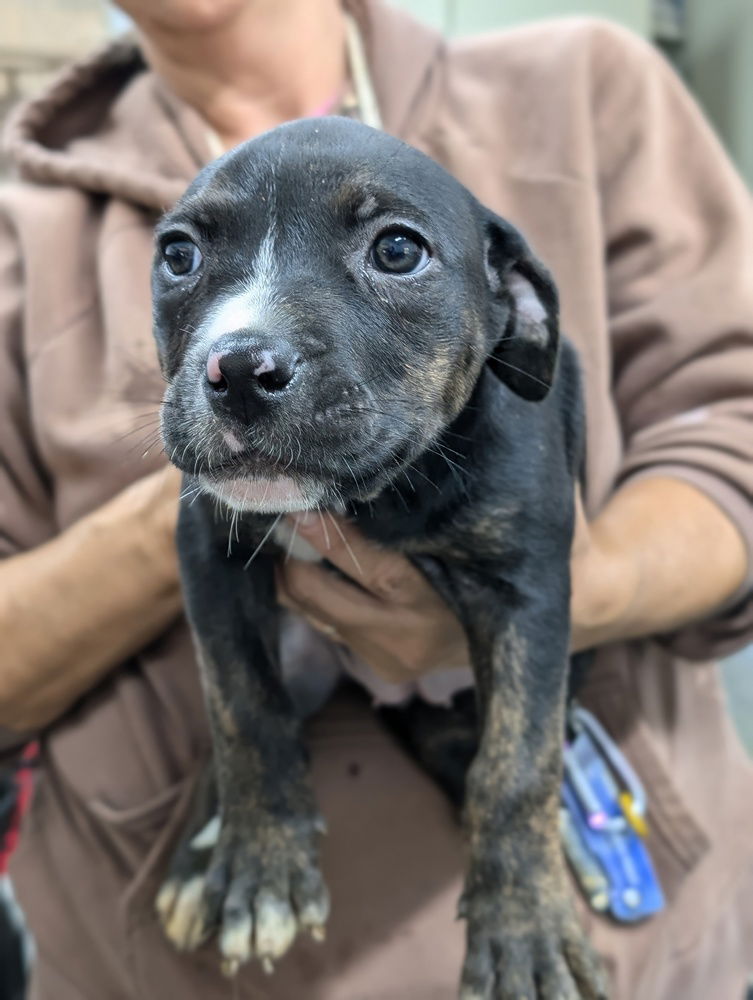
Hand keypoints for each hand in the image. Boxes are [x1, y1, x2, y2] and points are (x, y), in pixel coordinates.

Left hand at [276, 493, 634, 682]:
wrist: (571, 609)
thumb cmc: (534, 534)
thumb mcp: (507, 499)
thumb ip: (464, 465)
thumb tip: (426, 398)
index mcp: (440, 595)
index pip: (364, 559)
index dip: (318, 521)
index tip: (294, 480)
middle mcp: (411, 634)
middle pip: (315, 585)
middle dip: (290, 537)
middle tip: (278, 489)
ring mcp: (395, 658)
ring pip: (306, 604)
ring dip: (290, 559)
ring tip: (292, 511)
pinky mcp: (385, 669)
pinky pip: (317, 621)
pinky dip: (304, 582)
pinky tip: (310, 546)